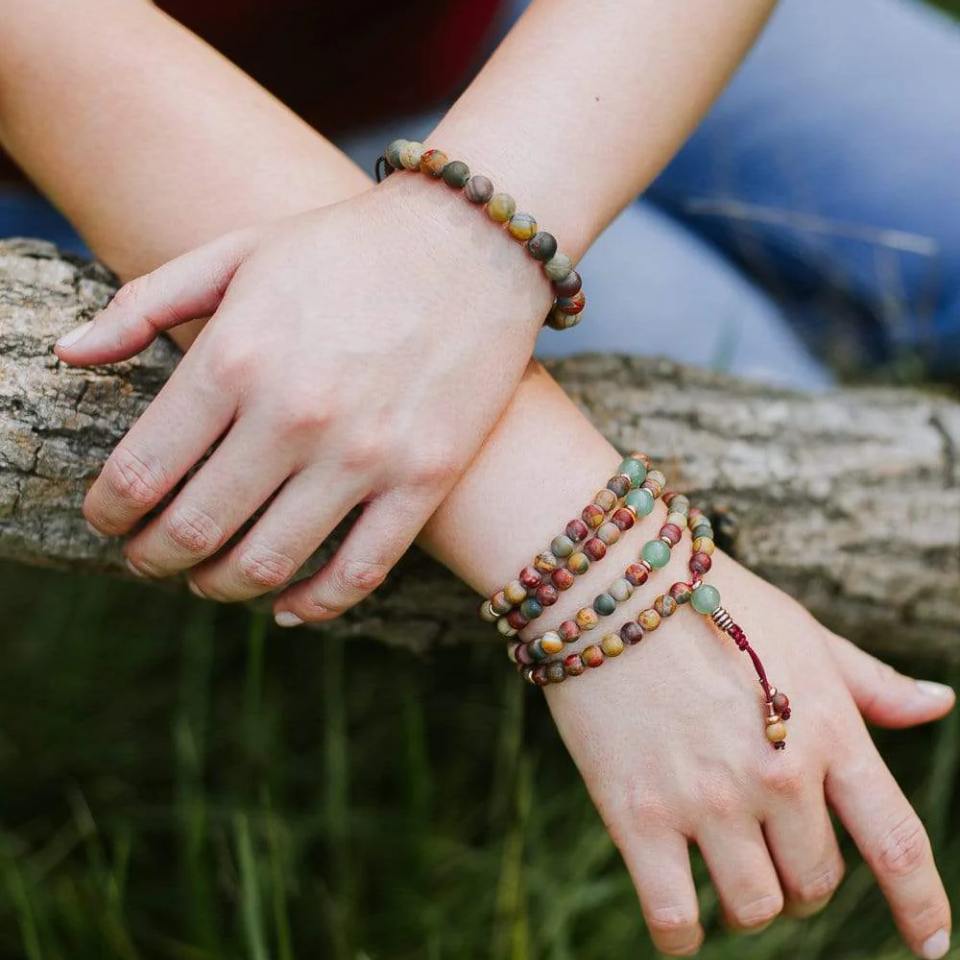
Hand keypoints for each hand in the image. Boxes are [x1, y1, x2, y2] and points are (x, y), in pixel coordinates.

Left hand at [55, 175, 551, 621]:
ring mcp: (366, 454)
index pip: (141, 471)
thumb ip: (146, 303)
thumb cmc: (347, 246)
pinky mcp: (425, 478)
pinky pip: (359, 572)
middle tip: (147, 558)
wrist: (475, 242)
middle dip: (153, 557)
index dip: (108, 512)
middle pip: (195, 529)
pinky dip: (314, 606)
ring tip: (208, 579)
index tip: (106, 519)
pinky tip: (288, 608)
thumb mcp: (239, 253)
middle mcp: (296, 415)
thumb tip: (69, 354)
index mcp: (237, 356)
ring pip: (268, 563)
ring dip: (221, 586)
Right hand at [541, 551, 953, 957]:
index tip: (932, 947)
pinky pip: (675, 919)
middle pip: (816, 882)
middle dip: (800, 878)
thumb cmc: (708, 600)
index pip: (896, 842)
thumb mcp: (799, 632)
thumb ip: (870, 681)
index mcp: (826, 728)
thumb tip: (940, 704)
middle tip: (767, 846)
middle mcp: (776, 772)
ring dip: (747, 901)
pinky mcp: (637, 814)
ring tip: (722, 866)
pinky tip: (680, 915)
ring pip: (755, 907)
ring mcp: (706, 798)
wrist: (606, 581)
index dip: (922, 906)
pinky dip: (683, 935)